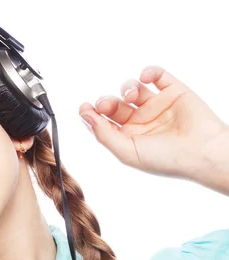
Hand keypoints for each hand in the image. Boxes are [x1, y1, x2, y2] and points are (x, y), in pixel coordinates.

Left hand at [78, 65, 227, 179]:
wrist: (203, 152)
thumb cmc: (166, 159)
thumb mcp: (127, 152)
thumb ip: (104, 135)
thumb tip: (85, 116)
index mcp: (128, 137)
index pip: (103, 122)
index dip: (92, 114)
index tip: (84, 107)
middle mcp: (141, 120)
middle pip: (114, 105)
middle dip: (107, 102)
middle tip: (106, 104)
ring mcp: (157, 105)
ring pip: (132, 88)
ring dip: (126, 87)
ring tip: (130, 94)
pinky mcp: (174, 91)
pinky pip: (157, 75)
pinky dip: (148, 72)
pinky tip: (144, 78)